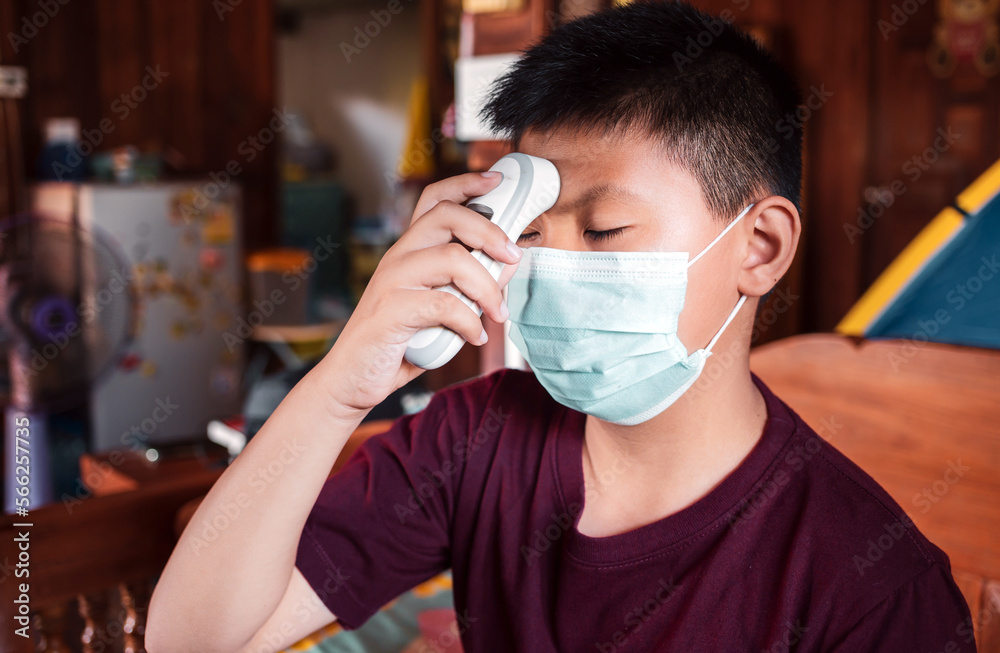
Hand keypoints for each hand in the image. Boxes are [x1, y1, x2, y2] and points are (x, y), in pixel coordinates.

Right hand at [320, 171, 523, 417]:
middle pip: (447, 217)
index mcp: (409, 251)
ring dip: (487, 287)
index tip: (495, 180)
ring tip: (497, 313)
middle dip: (490, 232)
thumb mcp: (440, 309)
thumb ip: (468, 285)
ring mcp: (391, 281)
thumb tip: (509, 262)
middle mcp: (398, 258)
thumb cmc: (399, 343)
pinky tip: (475, 337)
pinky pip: (444, 304)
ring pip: (452, 259)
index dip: (466, 183)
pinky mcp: (390, 311)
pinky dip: (468, 322)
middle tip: (513, 256)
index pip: (434, 200)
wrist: (351, 380)